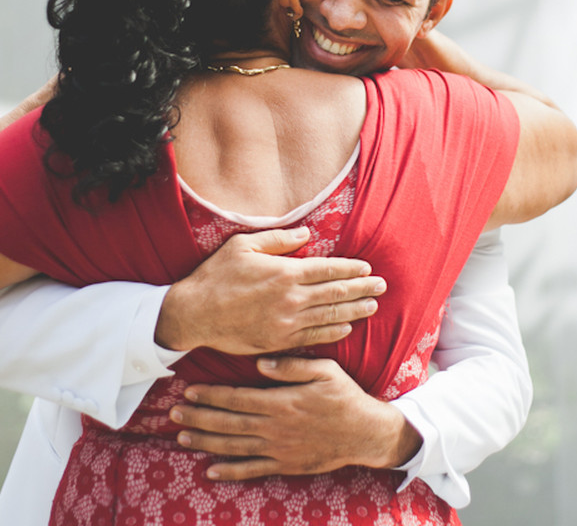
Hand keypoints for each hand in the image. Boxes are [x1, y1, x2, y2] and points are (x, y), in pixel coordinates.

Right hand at [156, 230, 385, 353]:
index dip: (351, 269)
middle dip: (362, 288)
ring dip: (354, 310)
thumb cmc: (216, 276)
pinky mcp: (279, 342)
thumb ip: (277, 240)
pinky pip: (314, 338)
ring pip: (330, 317)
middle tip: (382, 286)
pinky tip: (346, 327)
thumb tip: (306, 234)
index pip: (328, 270)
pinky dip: (333, 332)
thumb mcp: (243, 246)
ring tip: (372, 305)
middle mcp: (291, 299)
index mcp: (284, 273)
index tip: (367, 267)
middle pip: (336, 294)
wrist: (194, 315)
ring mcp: (286, 323)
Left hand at [169, 357, 421, 479]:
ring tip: (181, 439)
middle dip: (198, 418)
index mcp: (282, 402)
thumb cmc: (345, 397)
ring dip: (206, 443)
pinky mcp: (285, 466)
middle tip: (172, 415)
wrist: (366, 434)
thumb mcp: (325, 371)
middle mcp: (275, 428)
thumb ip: (292, 366)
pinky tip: (210, 472)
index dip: (211, 395)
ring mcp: (279, 450)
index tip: (188, 391)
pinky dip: (230, 472)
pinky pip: (253, 471)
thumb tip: (261, 364)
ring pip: (235, 447)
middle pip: (228, 423)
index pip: (238, 398)